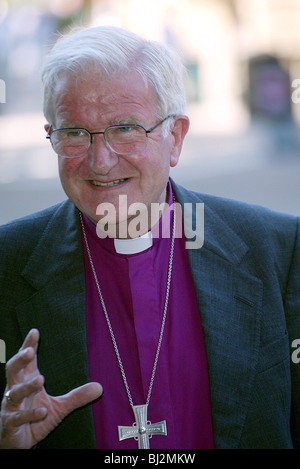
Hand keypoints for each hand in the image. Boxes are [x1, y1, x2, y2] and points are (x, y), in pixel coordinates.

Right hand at [0, 329, 102, 448]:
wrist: (18, 444)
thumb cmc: (36, 419)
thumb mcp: (60, 407)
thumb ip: (77, 397)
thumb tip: (100, 387)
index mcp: (27, 381)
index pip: (27, 361)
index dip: (29, 345)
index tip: (34, 331)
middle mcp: (16, 390)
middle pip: (13, 369)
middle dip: (20, 359)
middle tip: (30, 351)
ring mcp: (11, 407)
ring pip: (15, 392)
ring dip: (27, 385)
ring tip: (40, 379)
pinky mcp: (10, 424)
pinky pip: (17, 417)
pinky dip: (29, 414)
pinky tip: (42, 411)